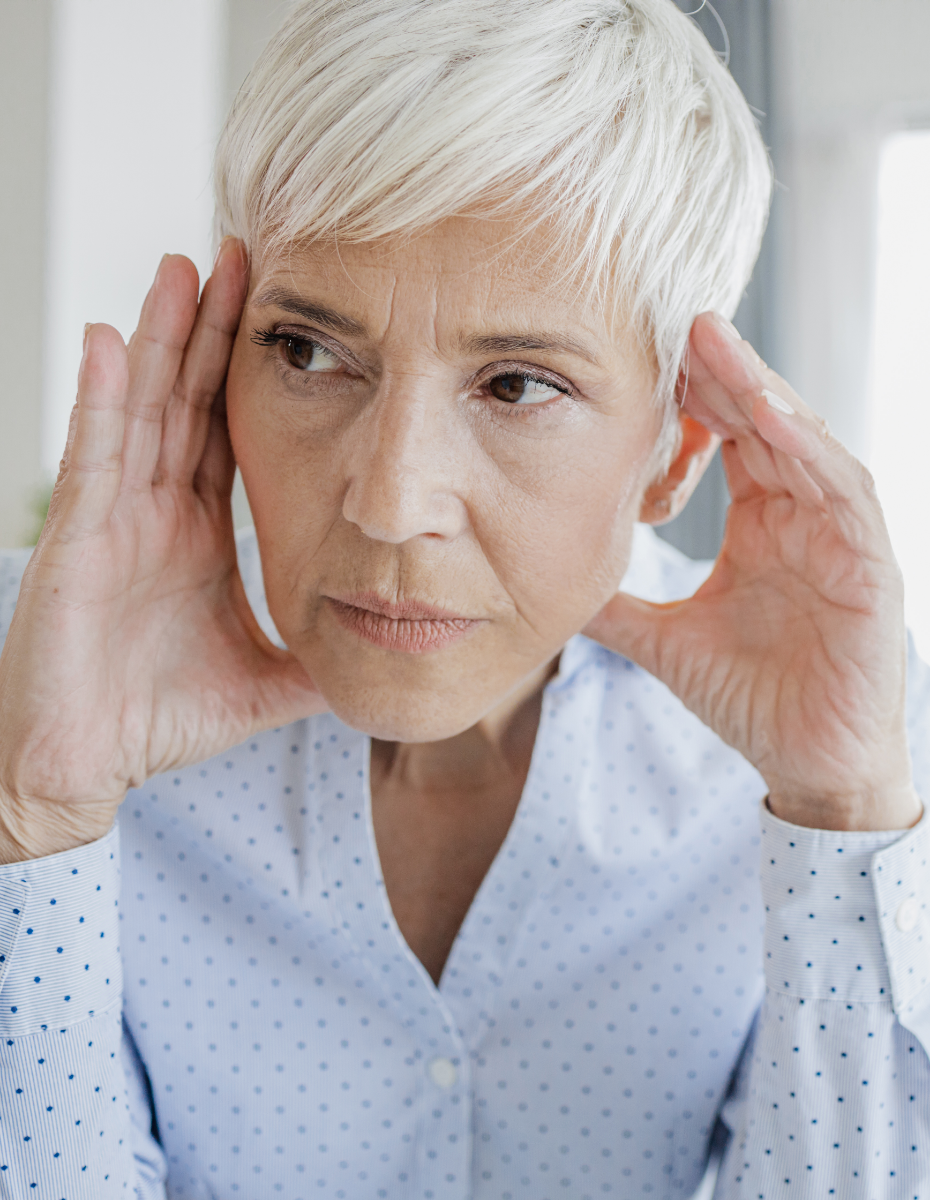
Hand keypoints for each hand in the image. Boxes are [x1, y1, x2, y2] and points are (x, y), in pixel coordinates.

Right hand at [0, 243, 326, 862]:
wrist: (82, 764)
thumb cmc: (157, 718)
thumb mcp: (263, 682)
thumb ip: (322, 662)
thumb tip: (394, 658)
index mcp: (198, 533)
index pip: (230, 433)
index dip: (253, 374)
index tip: (287, 313)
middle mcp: (156, 511)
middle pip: (190, 400)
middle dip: (214, 330)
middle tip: (245, 253)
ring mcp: (114, 518)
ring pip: (143, 408)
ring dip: (163, 338)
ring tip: (185, 267)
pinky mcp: (79, 540)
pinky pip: (94, 457)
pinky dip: (103, 397)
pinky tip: (114, 338)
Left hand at [585, 312, 920, 831]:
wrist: (808, 763)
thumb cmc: (751, 697)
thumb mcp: (664, 639)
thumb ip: (614, 606)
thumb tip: (546, 582)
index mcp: (761, 522)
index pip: (727, 437)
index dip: (689, 397)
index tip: (637, 358)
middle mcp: (802, 515)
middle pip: (763, 422)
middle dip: (723, 369)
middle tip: (675, 317)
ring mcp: (839, 535)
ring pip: (804, 441)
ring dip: (761, 389)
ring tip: (714, 342)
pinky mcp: (870, 565)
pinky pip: (842, 493)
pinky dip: (809, 450)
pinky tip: (767, 415)